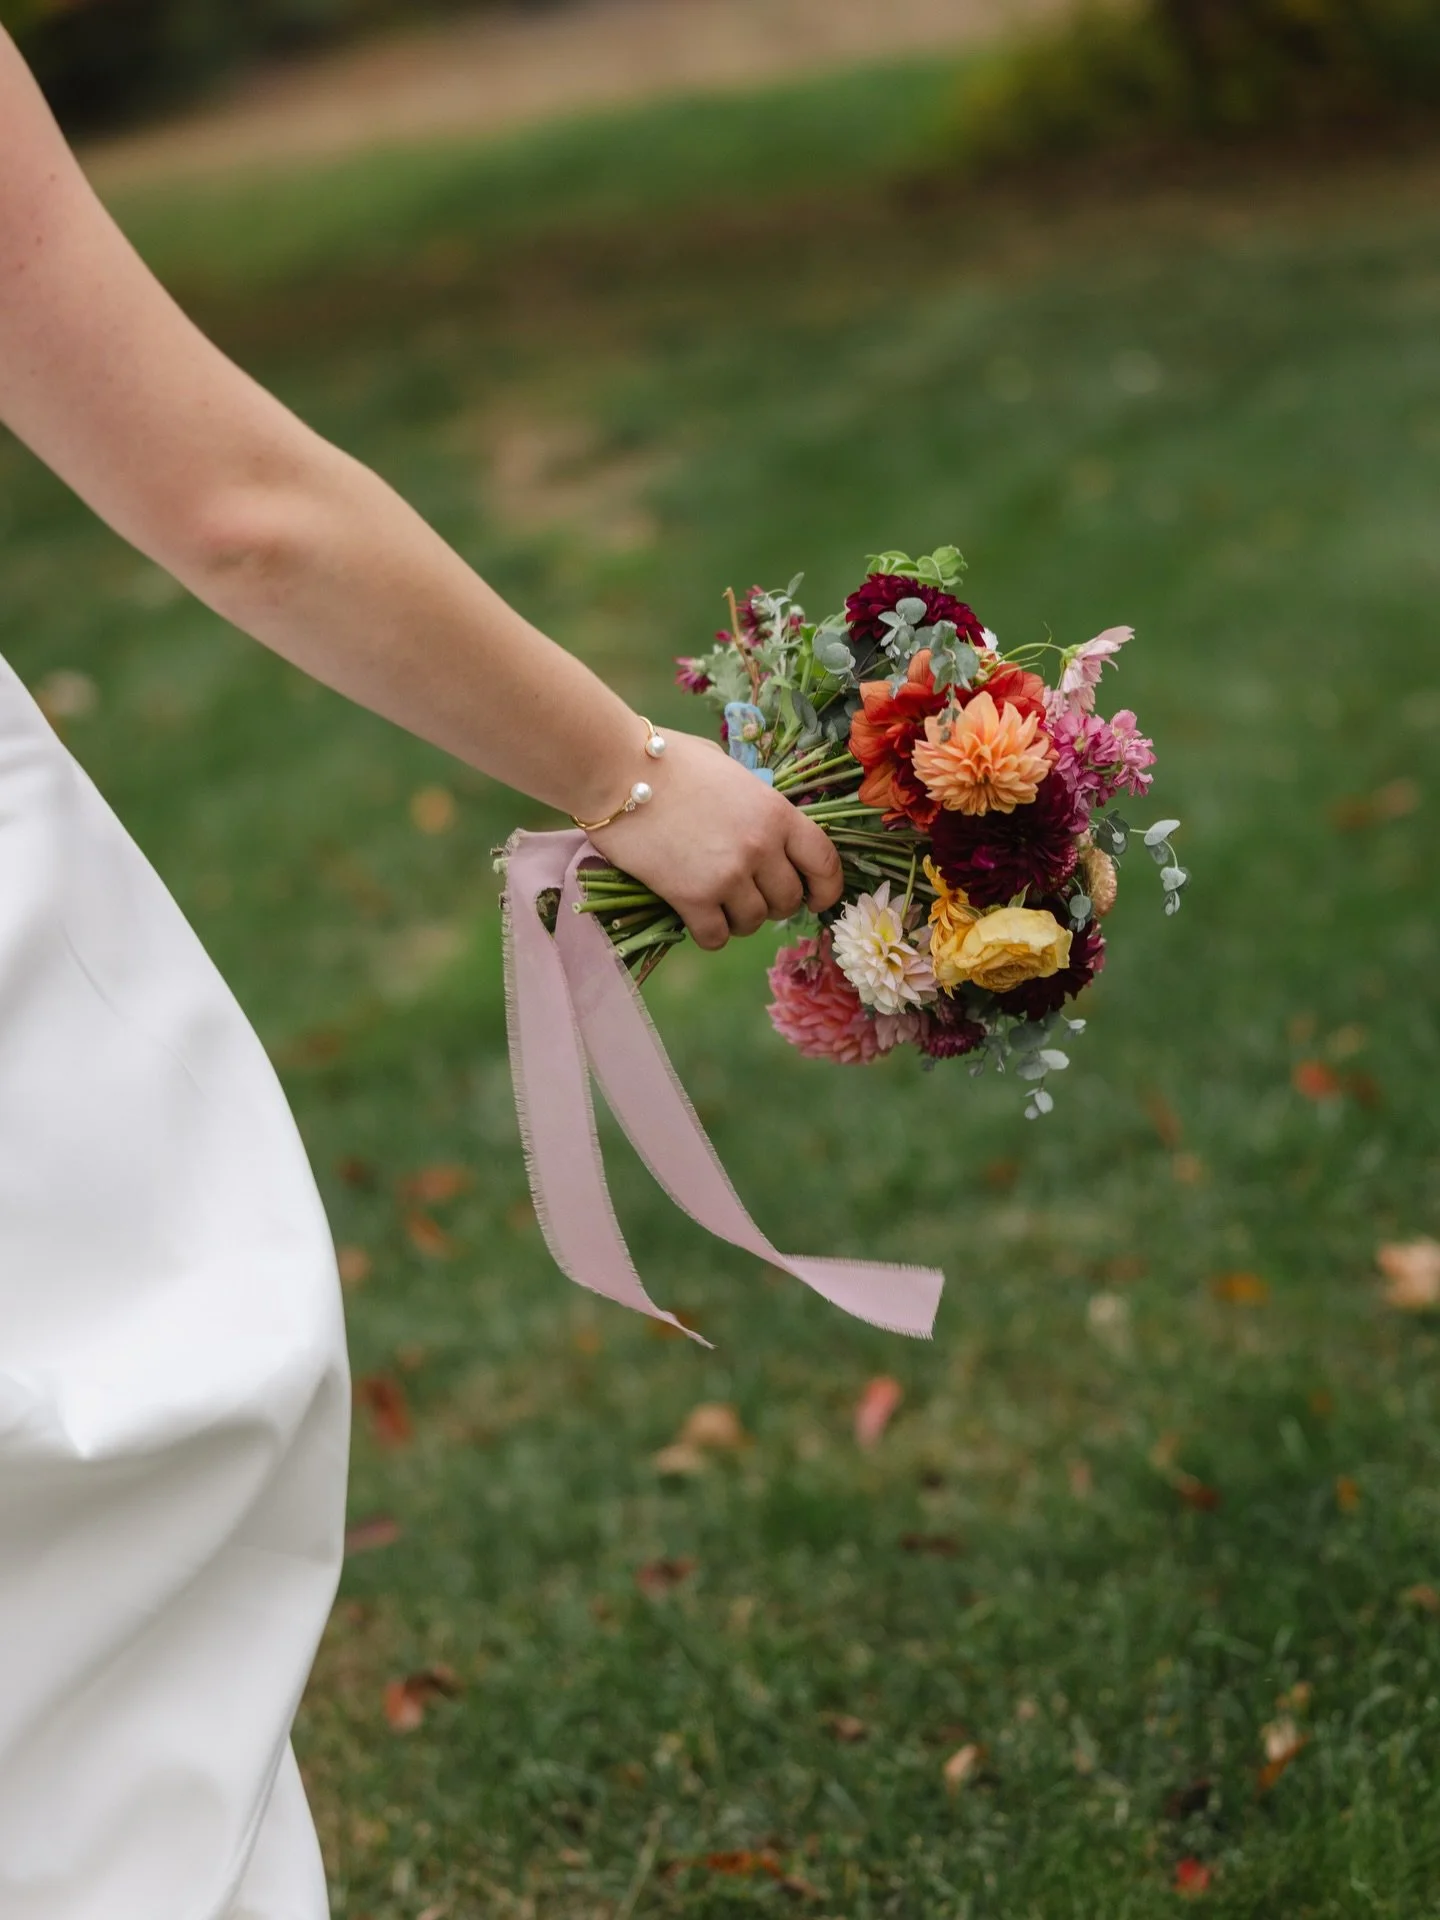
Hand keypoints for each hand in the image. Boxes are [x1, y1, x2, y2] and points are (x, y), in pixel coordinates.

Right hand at [587, 729, 842, 949]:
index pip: (825, 862)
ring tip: (715, 902)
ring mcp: (728, 874)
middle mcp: (761, 846)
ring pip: (753, 922)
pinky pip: (716, 936)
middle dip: (771, 903)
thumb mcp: (726, 769)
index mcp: (776, 812)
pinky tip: (694, 917)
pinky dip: (708, 933)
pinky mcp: (692, 897)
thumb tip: (756, 819)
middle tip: (746, 894)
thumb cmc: (665, 758)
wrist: (616, 769)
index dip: (826, 889)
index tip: (815, 899)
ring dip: (737, 919)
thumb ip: (751, 800)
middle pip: (788, 900)